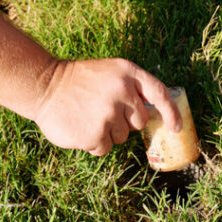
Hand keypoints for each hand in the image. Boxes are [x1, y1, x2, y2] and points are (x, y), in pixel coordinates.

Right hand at [33, 58, 180, 155]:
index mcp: (127, 72)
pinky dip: (94, 143)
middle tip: (103, 110)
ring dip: (107, 132)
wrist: (45, 85)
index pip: (159, 93)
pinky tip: (80, 127)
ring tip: (88, 116)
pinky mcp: (96, 134)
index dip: (171, 112)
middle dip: (125, 121)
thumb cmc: (79, 80)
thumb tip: (156, 113)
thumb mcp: (109, 73)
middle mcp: (122, 91)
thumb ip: (131, 88)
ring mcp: (109, 114)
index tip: (176, 127)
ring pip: (122, 137)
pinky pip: (105, 148)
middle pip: (140, 121)